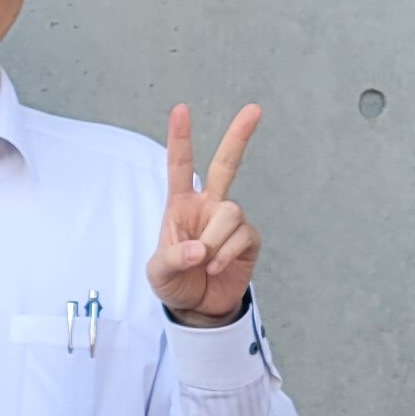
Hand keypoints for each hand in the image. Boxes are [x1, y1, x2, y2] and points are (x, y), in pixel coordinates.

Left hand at [146, 103, 262, 323]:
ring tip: (203, 262)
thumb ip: (173, 259)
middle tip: (254, 109)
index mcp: (181, 205)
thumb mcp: (159, 273)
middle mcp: (209, 205)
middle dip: (239, 137)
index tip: (181, 109)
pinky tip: (216, 268)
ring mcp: (231, 220)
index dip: (180, 139)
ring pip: (230, 212)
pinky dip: (225, 255)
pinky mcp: (249, 237)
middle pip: (226, 165)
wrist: (198, 307)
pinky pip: (242, 236)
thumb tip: (200, 249)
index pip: (180, 167)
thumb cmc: (175, 282)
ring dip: (215, 240)